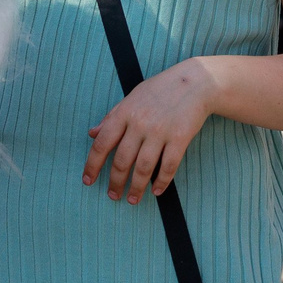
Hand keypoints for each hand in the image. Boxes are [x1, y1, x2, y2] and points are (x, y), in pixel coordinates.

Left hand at [85, 59, 215, 203]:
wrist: (195, 82)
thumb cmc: (160, 90)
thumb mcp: (132, 98)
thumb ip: (111, 117)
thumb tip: (92, 134)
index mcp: (125, 112)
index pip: (102, 144)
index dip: (93, 165)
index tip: (88, 181)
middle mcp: (140, 123)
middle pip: (122, 161)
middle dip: (115, 182)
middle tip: (113, 196)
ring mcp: (161, 131)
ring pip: (144, 168)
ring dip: (136, 188)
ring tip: (132, 199)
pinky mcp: (180, 138)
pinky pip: (168, 166)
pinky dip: (161, 181)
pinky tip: (156, 191)